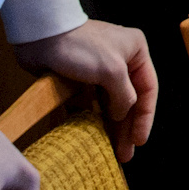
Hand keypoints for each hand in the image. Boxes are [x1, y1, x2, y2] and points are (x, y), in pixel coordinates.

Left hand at [14, 20, 157, 162]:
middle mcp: (120, 60)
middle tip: (126, 154)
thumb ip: (124, 97)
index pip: (148, 89)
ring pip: (108, 106)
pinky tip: (89, 140)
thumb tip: (121, 116)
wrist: (40, 35)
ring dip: (109, 128)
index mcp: (135, 51)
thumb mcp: (112, 71)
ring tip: (110, 152)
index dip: (145, 117)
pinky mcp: (78, 79)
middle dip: (127, 128)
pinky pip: (88, 105)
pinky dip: (89, 121)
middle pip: (129, 101)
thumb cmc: (79, 47)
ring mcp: (98, 70)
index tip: (139, 141)